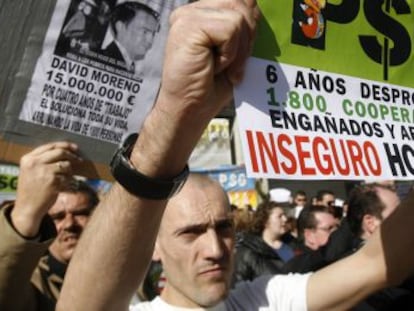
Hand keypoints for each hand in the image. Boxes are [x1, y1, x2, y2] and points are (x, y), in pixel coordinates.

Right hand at [11, 141, 81, 236]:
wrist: (27, 208)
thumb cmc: (31, 190)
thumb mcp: (30, 171)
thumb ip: (43, 160)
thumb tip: (66, 151)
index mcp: (28, 158)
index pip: (50, 146)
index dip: (65, 145)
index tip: (75, 148)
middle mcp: (35, 163)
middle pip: (60, 152)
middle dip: (72, 155)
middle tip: (79, 160)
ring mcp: (44, 172)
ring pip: (66, 165)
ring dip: (70, 173)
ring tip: (65, 181)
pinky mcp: (53, 182)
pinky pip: (68, 178)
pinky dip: (70, 184)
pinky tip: (66, 189)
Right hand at [132, 0, 259, 176]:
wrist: (190, 110)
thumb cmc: (210, 87)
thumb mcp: (235, 52)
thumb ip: (243, 26)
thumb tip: (255, 3)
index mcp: (201, 14)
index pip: (239, 1)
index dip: (249, 27)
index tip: (237, 56)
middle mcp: (191, 11)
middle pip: (241, 3)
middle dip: (246, 39)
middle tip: (231, 66)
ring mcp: (187, 16)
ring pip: (238, 17)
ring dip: (238, 50)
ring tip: (221, 68)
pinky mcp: (188, 26)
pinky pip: (230, 29)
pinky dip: (230, 54)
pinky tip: (214, 66)